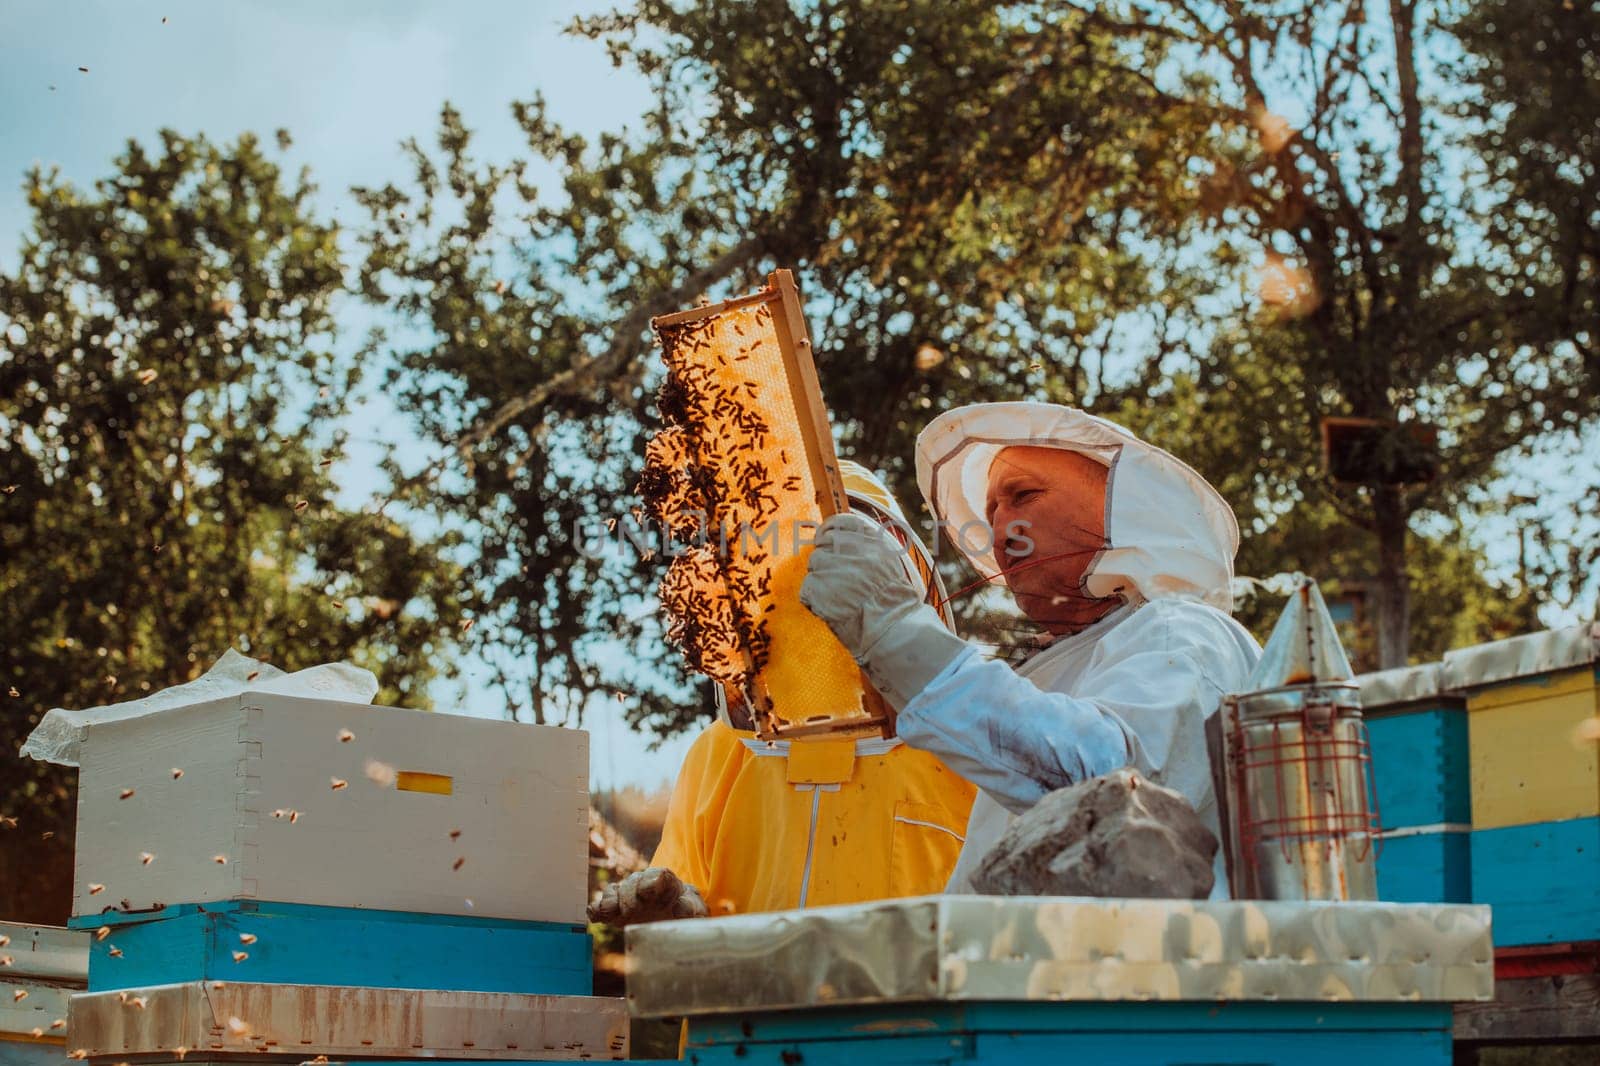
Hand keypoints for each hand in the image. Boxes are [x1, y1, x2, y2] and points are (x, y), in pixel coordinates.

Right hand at [587, 866, 708, 926]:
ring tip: (610, 911)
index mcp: (667, 882)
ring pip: (616, 891)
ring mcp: (628, 896)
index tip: (649, 892)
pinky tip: (595, 917)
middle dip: (631, 894)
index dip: (653, 883)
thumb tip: (681, 908)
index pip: (659, 876)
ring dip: (611, 900)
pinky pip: (602, 906)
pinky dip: (597, 909)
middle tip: (632, 910)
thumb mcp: (696, 910)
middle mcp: (644, 885)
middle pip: (634, 882)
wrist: (675, 918)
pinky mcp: (616, 911)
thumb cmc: (688, 911)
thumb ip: (690, 907)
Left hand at [801, 512, 967, 709]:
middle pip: (824, 544)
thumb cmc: (892, 601)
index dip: (830, 530)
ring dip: (821, 581)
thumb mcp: (888, 564)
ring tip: (840, 598)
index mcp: (869, 540)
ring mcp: (832, 567)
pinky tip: (832, 609)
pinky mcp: (817, 587)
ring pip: (814, 566)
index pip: (840, 522)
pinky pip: (807, 589)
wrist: (891, 628)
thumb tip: (839, 538)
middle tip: (835, 579)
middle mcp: (850, 548)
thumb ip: (866, 548)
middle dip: (826, 560)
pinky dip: (814, 600)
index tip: (825, 538)